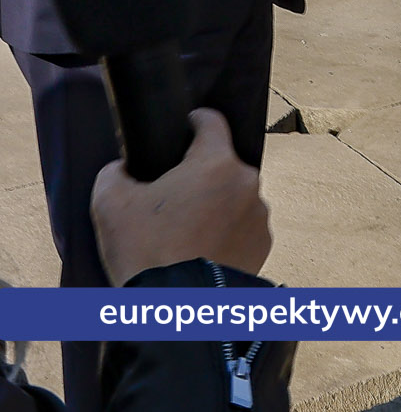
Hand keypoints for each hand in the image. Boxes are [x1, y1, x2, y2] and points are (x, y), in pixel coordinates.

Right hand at [91, 108, 270, 286]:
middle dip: (200, 175)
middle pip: (222, 165)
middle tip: (172, 196)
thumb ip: (115, 173)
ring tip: (186, 230)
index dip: (195, 121)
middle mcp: (247, 182)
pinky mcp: (264, 244)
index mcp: (215, 162)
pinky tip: (201, 248)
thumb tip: (123, 168)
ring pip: (234, 197)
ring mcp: (259, 214)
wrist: (177, 307)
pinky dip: (225, 232)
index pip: (212, 123)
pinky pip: (242, 226)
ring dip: (215, 205)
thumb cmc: (145, 250)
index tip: (186, 125)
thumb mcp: (110, 204)